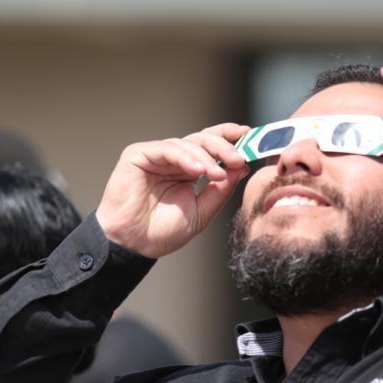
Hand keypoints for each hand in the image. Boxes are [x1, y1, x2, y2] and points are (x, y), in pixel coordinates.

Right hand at [95, 123, 249, 258]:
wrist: (133, 245)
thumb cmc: (161, 232)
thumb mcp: (201, 212)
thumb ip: (220, 191)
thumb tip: (241, 169)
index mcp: (187, 171)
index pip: (210, 147)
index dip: (228, 139)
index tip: (249, 138)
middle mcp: (172, 160)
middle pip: (202, 140)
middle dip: (223, 147)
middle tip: (239, 158)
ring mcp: (155, 156)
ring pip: (186, 143)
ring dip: (206, 156)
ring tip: (216, 173)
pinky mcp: (138, 155)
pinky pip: (166, 149)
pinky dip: (185, 156)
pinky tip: (198, 169)